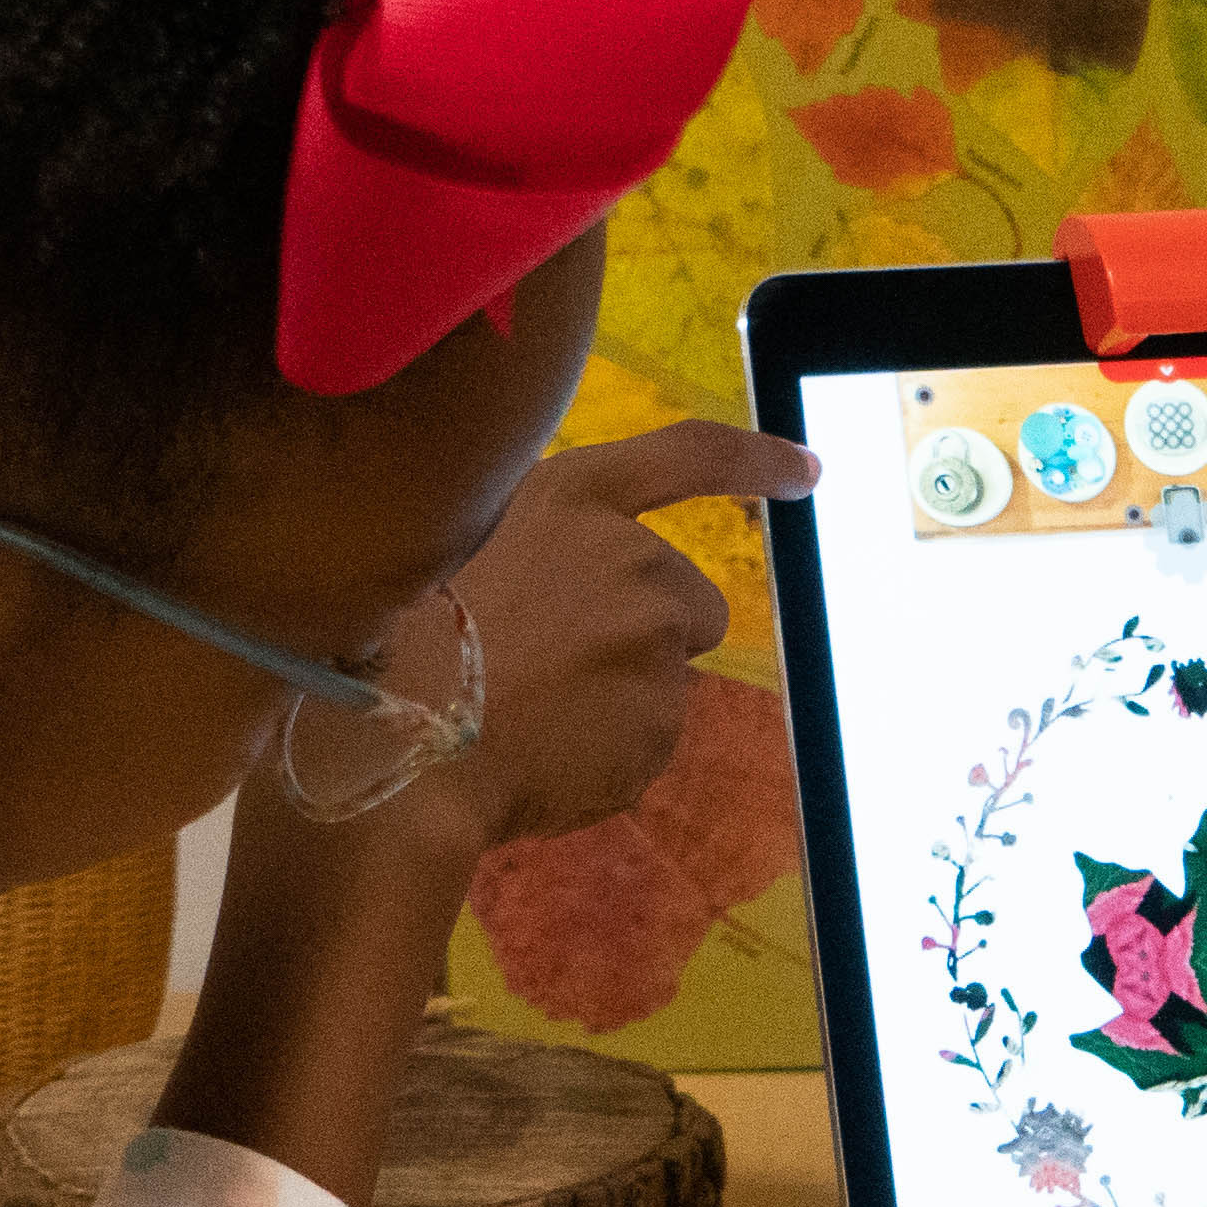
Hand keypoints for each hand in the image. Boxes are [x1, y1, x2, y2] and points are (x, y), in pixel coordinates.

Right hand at [390, 419, 818, 860]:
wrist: (398, 744)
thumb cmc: (406, 642)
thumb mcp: (467, 549)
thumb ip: (552, 546)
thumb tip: (591, 582)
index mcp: (575, 501)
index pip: (691, 455)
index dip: (756, 458)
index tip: (808, 469)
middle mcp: (634, 562)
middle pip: (689, 601)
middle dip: (649, 635)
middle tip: (557, 662)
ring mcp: (654, 647)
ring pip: (665, 678)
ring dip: (621, 696)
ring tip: (531, 711)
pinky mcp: (661, 724)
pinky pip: (646, 739)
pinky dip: (608, 751)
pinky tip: (542, 751)